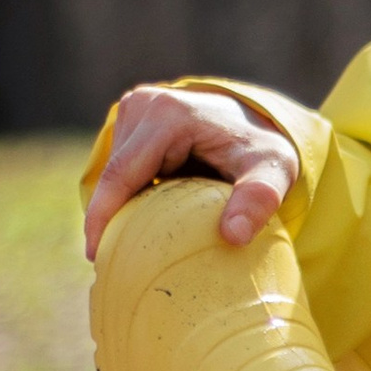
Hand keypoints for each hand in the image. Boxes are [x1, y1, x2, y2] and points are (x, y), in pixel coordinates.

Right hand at [84, 83, 300, 256]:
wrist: (260, 121)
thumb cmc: (264, 149)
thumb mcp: (274, 172)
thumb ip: (259, 200)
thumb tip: (233, 237)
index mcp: (168, 116)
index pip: (121, 174)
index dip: (104, 216)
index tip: (96, 255)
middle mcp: (144, 106)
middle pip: (112, 175)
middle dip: (105, 219)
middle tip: (109, 264)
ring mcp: (135, 109)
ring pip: (114, 172)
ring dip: (120, 207)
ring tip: (128, 247)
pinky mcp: (134, 120)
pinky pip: (122, 166)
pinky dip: (128, 196)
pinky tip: (137, 226)